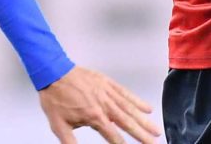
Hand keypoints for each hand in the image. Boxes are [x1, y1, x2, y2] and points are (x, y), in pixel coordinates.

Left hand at [38, 66, 160, 143]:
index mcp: (94, 116)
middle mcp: (105, 105)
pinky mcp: (109, 84)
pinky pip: (126, 94)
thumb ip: (70, 143)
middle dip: (142, 134)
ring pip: (130, 108)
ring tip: (156, 129)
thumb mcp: (59, 126)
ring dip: (144, 120)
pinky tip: (147, 109)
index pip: (112, 135)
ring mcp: (109, 93)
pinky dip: (138, 101)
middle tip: (155, 142)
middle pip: (128, 122)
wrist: (55, 73)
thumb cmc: (56, 99)